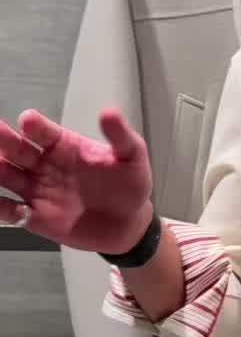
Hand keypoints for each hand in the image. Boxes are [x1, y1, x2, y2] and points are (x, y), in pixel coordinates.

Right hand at [0, 107, 154, 251]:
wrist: (129, 223)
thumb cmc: (129, 185)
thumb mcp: (132, 157)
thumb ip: (120, 137)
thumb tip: (110, 112)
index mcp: (64, 146)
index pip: (44, 133)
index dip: (36, 127)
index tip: (28, 121)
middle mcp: (45, 165)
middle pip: (18, 151)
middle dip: (4, 141)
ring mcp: (38, 190)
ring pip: (8, 177)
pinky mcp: (36, 217)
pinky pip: (10, 211)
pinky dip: (2, 208)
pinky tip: (3, 205)